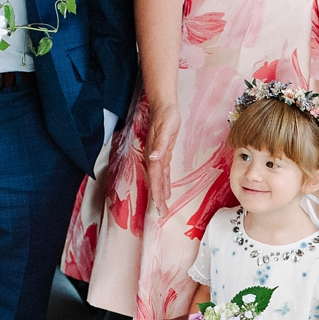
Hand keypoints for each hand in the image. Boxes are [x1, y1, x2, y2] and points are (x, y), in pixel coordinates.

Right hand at [144, 99, 179, 216]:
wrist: (163, 106)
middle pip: (155, 181)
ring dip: (160, 192)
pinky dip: (164, 183)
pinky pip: (163, 172)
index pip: (155, 178)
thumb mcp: (165, 129)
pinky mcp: (163, 153)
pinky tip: (165, 190)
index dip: (157, 192)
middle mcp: (154, 158)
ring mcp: (158, 156)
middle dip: (158, 198)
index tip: (159, 205)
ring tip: (162, 207)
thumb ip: (160, 145)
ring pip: (158, 179)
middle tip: (162, 213)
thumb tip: (153, 158)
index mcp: (155, 154)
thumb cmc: (165, 117)